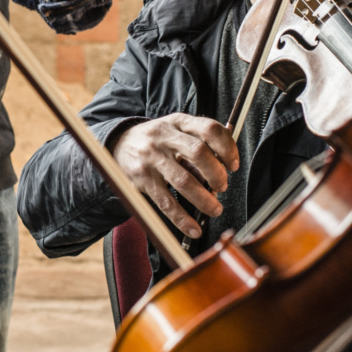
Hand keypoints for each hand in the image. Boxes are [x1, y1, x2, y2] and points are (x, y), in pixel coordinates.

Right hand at [111, 114, 238, 238]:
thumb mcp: (177, 131)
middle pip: (199, 152)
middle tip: (222, 187)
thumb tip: (225, 165)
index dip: (227, 148)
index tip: (233, 165)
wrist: (118, 144)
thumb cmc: (156, 140)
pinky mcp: (142, 179)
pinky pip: (166, 202)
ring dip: (204, 199)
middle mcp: (164, 137)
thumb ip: (200, 143)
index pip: (210, 129)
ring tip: (214, 209)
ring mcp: (151, 158)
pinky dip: (182, 219)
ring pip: (184, 181)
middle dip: (217, 175)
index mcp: (178, 122)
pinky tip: (193, 229)